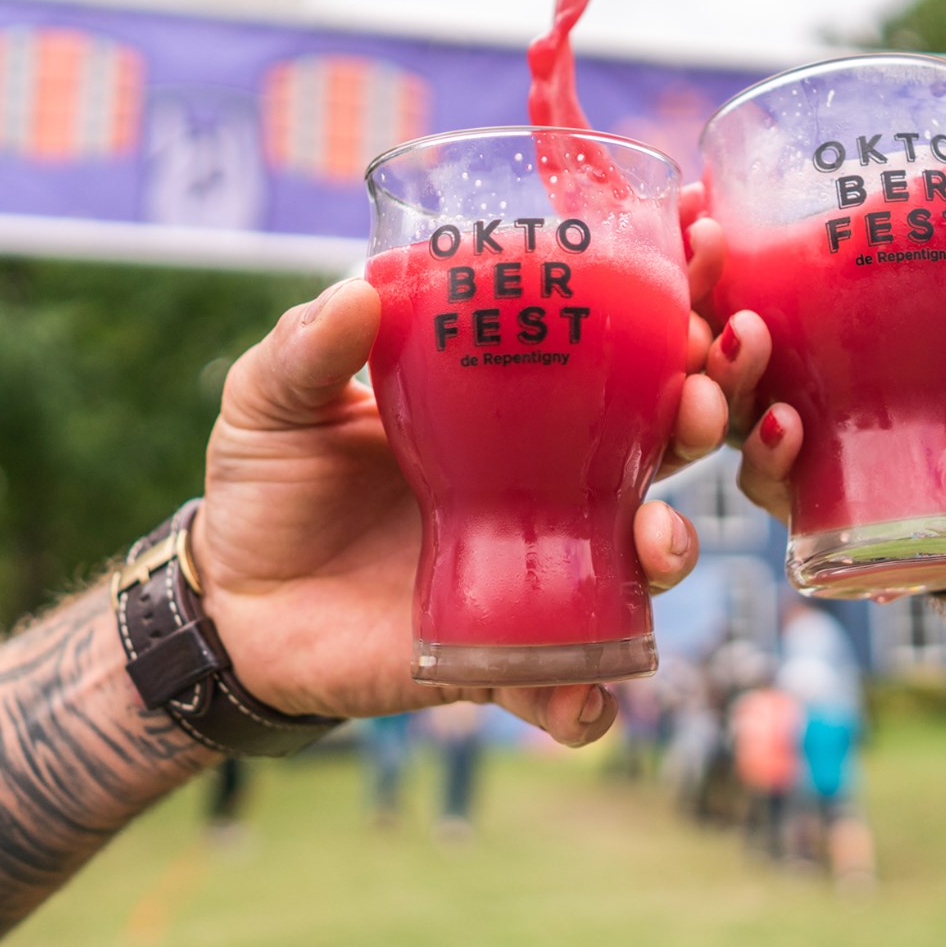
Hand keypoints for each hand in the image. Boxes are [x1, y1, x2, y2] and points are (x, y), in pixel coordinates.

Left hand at [188, 223, 729, 746]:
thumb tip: (359, 294)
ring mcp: (539, 570)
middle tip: (702, 399)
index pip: (617, 346)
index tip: (707, 248)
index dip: (680, 301)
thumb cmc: (270, 483)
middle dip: (709, 413)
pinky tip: (586, 697)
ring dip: (672, 546)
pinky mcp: (508, 656)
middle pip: (664, 443)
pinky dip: (589, 698)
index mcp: (514, 408)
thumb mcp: (273, 400)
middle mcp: (548, 483)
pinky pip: (569, 684)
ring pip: (643, 560)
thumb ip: (308, 348)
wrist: (236, 607)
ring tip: (656, 541)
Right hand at [705, 220, 945, 520]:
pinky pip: (763, 479)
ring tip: (746, 338)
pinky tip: (788, 429)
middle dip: (691, 296)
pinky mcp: (797, 502)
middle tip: (707, 252)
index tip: (691, 199)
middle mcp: (774, 383)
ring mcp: (778, 442)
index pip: (729, 280)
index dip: (696, 245)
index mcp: (801, 332)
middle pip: (703, 339)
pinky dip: (770, 453)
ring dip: (725, 371)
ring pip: (720, 407)